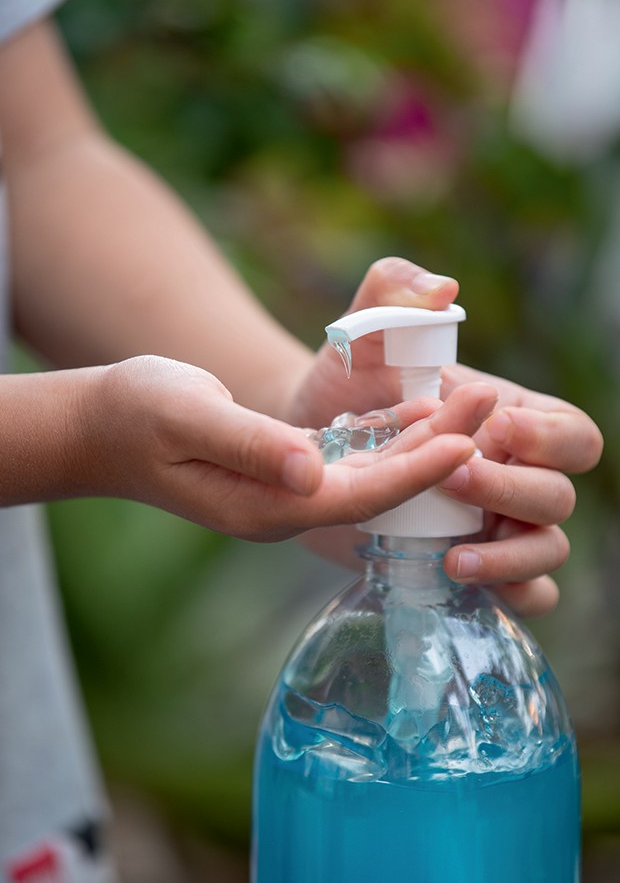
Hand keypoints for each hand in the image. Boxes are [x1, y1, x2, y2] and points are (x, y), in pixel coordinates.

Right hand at [88, 356, 494, 542]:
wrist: (104, 426)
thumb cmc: (137, 414)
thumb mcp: (185, 418)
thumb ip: (247, 445)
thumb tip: (312, 468)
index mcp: (265, 507)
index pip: (357, 497)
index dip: (415, 471)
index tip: (468, 440)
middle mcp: (286, 509)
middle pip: (379, 488)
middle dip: (438, 448)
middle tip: (490, 398)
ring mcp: (288, 494)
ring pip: (373, 473)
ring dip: (423, 438)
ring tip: (472, 396)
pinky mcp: (288, 474)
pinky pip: (354, 461)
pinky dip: (391, 435)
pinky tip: (421, 408)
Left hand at [288, 255, 602, 617]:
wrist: (301, 447)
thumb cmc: (343, 387)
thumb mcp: (361, 337)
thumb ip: (392, 294)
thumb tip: (442, 288)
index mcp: (512, 420)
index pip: (571, 434)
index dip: (547, 435)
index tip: (492, 423)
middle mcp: (515, 474)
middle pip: (558, 496)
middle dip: (513, 489)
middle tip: (456, 477)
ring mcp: (496, 525)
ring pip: (548, 551)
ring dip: (511, 557)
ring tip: (453, 558)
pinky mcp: (471, 564)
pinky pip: (523, 594)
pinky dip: (507, 593)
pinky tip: (457, 581)